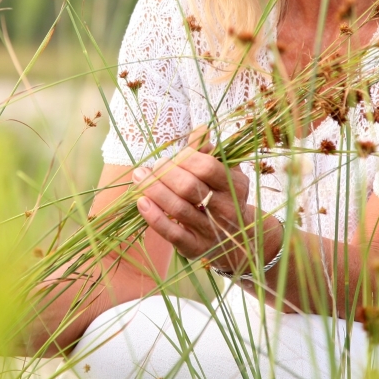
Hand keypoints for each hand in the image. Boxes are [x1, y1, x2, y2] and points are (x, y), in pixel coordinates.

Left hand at [134, 127, 256, 272]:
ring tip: (139, 177)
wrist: (239, 240)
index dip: (185, 158)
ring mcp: (211, 231)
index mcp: (235, 186)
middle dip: (165, 174)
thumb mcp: (225, 173)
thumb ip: (210, 153)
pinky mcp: (196, 248)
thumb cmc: (225, 197)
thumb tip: (200, 130)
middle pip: (189, 188)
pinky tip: (141, 202)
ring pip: (178, 209)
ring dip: (154, 190)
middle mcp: (226, 210)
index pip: (207, 167)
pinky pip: (172, 234)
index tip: (174, 156)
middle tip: (153, 166)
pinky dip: (154, 217)